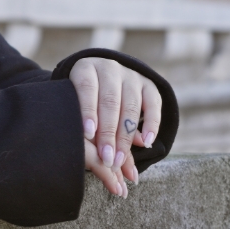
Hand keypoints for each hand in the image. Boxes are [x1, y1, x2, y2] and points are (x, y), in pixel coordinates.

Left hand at [70, 57, 161, 196]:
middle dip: (108, 133)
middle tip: (106, 158)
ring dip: (125, 136)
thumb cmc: (83, 101)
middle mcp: (109, 68)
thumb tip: (95, 154)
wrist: (105, 79)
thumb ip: (85, 126)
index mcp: (86, 68)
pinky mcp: (149, 84)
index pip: (87, 87)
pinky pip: (153, 104)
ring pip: (130, 105)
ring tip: (119, 160)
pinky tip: (146, 143)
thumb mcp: (76, 105)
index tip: (87, 134)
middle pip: (110, 101)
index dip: (88, 110)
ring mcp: (131, 75)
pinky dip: (151, 124)